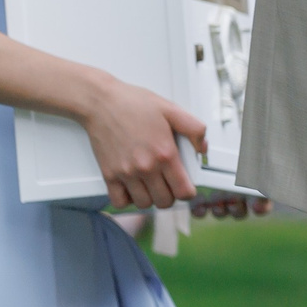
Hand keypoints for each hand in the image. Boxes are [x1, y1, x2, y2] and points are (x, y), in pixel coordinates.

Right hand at [83, 79, 203, 210]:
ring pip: (143, 204)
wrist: (102, 103)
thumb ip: (194, 129)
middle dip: (171, 196)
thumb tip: (203, 148)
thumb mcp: (172, 110)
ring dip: (151, 198)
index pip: (182, 191)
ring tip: (152, 185)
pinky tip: (133, 188)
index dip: (188, 192)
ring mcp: (126, 173)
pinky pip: (119, 201)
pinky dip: (127, 199)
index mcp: (165, 153)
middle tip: (169, 184)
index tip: (187, 187)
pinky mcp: (109, 174)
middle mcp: (146, 167)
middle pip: (164, 201)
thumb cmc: (134, 104)